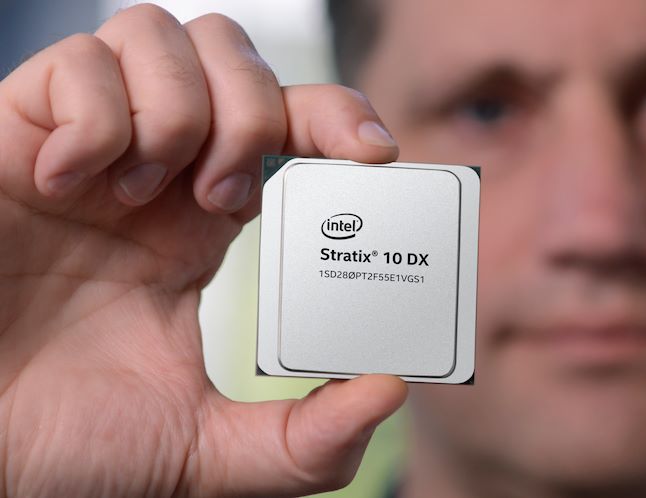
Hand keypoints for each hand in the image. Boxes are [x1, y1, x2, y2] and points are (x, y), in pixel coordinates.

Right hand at [0, 5, 404, 496]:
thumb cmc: (67, 439)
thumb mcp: (206, 449)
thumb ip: (302, 442)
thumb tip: (387, 392)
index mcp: (207, 223)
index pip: (293, 124)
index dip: (338, 117)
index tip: (372, 153)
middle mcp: (158, 171)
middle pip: (237, 58)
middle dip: (254, 113)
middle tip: (223, 197)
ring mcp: (92, 145)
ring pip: (163, 37)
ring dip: (179, 109)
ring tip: (144, 192)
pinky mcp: (20, 132)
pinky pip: (76, 63)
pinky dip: (91, 116)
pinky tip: (70, 180)